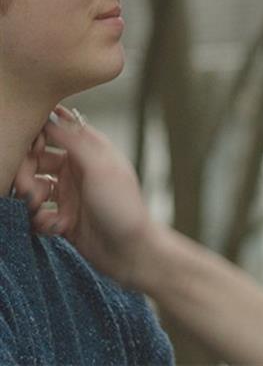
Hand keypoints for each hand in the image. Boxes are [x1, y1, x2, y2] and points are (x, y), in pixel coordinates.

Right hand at [14, 106, 155, 287]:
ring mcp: (69, 195)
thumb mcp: (100, 167)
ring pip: (34, 187)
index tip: (32, 147)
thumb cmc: (123, 206)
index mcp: (89, 151)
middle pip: (37, 160)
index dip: (38, 136)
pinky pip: (38, 215)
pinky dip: (39, 221)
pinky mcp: (63, 220)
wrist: (131, 252)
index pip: (56, 131)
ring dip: (30, 197)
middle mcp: (76, 170)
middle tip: (27, 187)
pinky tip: (54, 228)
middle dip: (26, 172)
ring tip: (39, 209)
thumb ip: (75, 140)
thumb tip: (54, 114)